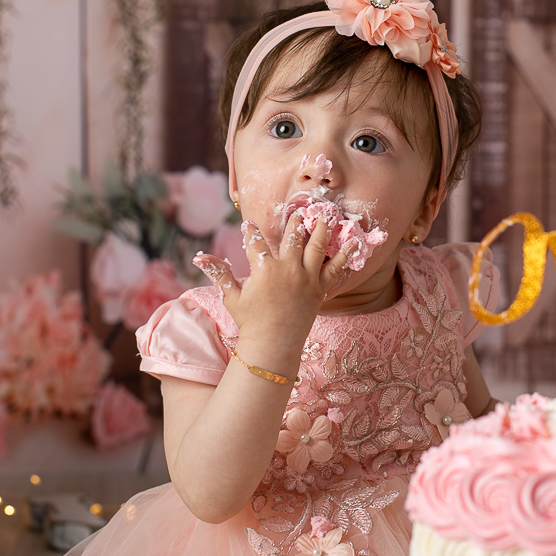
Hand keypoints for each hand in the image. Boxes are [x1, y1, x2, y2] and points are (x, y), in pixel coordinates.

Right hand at [193, 213, 355, 354]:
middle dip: (293, 222)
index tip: (249, 225)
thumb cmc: (250, 322)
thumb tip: (200, 257)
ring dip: (320, 229)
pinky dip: (346, 253)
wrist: (274, 344)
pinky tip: (355, 241)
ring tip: (324, 216)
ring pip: (315, 246)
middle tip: (298, 211)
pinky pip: (335, 267)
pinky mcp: (319, 288)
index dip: (251, 233)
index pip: (255, 243)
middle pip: (291, 238)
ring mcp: (306, 277)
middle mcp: (287, 268)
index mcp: (264, 269)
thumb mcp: (232, 297)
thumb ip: (220, 273)